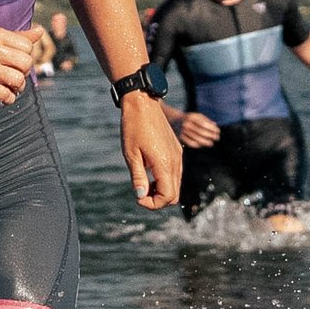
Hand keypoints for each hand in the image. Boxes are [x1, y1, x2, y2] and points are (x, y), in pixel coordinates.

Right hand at [0, 25, 47, 102]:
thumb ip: (15, 37)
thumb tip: (41, 31)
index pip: (27, 46)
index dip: (25, 58)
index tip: (14, 65)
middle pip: (26, 62)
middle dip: (23, 74)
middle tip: (13, 79)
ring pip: (17, 79)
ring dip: (17, 88)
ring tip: (8, 89)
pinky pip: (4, 94)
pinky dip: (7, 99)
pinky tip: (2, 98)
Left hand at [121, 93, 181, 209]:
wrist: (142, 104)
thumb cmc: (133, 128)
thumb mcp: (131, 155)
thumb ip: (138, 178)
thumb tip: (140, 197)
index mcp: (165, 164)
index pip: (167, 196)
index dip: (152, 204)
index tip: (137, 199)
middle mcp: (176, 162)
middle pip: (174, 195)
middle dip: (157, 200)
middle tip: (140, 193)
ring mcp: (178, 156)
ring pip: (175, 185)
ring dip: (160, 190)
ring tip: (142, 183)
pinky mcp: (177, 151)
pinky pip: (175, 173)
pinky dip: (164, 180)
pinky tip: (149, 172)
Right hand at [176, 111, 220, 148]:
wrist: (174, 120)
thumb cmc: (189, 118)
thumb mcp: (197, 116)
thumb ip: (206, 120)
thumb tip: (215, 126)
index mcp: (191, 117)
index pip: (203, 124)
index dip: (212, 128)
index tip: (218, 131)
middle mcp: (186, 124)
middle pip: (200, 131)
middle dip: (210, 135)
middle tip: (217, 138)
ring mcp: (182, 131)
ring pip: (196, 138)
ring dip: (205, 142)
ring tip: (211, 143)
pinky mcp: (180, 137)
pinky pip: (190, 143)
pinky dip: (197, 145)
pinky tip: (202, 145)